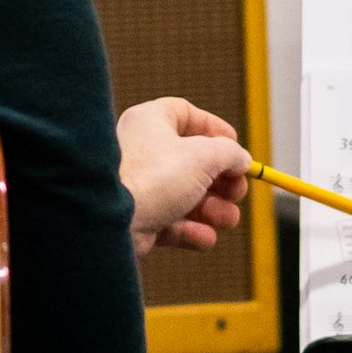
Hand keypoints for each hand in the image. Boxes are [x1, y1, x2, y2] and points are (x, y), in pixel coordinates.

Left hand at [119, 97, 251, 257]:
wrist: (110, 220)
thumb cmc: (152, 177)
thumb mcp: (204, 157)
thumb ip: (230, 154)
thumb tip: (241, 160)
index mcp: (151, 122)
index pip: (187, 115)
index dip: (214, 130)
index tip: (236, 147)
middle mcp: (142, 151)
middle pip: (192, 161)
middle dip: (221, 181)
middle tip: (237, 192)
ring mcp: (139, 186)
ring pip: (185, 195)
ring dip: (213, 210)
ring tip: (227, 219)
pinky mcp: (137, 217)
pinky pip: (170, 222)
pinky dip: (191, 230)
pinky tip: (205, 237)